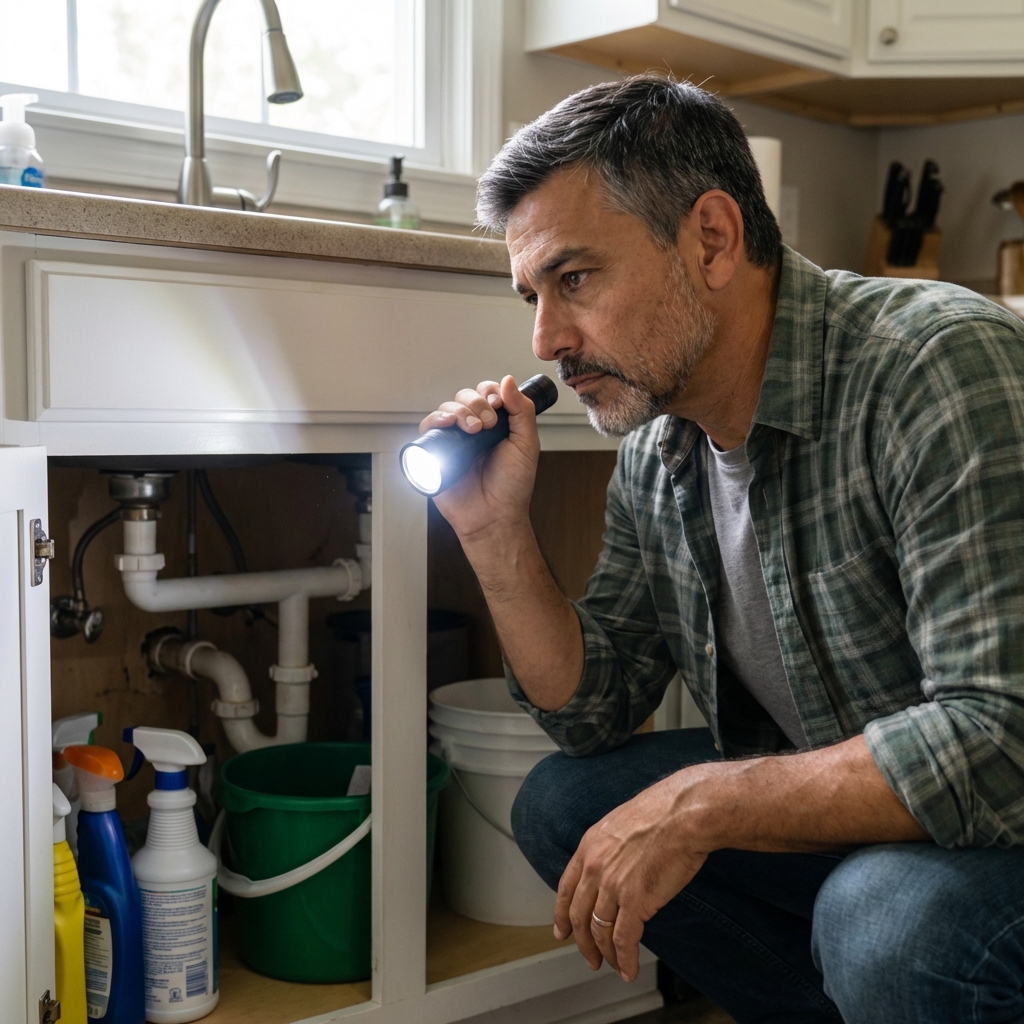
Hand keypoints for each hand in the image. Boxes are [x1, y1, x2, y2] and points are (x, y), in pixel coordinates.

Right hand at [419, 375, 539, 542]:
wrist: (494, 517)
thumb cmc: (512, 487)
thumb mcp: (526, 445)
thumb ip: (522, 411)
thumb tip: (508, 380)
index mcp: (493, 424)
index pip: (486, 394)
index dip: (490, 392)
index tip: (498, 404)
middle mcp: (471, 429)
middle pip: (465, 397)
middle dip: (476, 403)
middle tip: (487, 424)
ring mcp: (452, 440)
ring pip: (446, 408)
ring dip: (458, 410)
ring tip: (472, 429)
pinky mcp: (435, 453)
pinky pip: (428, 428)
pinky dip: (435, 419)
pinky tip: (447, 424)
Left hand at [553, 770, 709, 981]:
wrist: (684, 814)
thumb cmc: (663, 813)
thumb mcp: (622, 824)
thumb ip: (612, 848)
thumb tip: (616, 866)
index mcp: (590, 846)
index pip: (566, 888)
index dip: (561, 914)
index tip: (562, 930)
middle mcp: (595, 867)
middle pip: (579, 915)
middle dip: (583, 942)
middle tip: (589, 957)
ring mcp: (612, 885)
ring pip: (600, 931)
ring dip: (605, 954)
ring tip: (614, 966)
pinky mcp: (635, 901)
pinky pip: (623, 940)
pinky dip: (625, 959)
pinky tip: (628, 970)